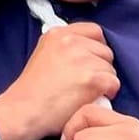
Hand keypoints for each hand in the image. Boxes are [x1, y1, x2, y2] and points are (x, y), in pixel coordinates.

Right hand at [0, 22, 118, 139]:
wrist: (25, 108)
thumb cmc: (34, 88)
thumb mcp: (44, 53)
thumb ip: (64, 46)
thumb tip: (88, 50)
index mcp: (58, 33)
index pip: (94, 31)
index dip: (96, 47)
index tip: (91, 60)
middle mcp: (70, 41)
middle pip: (105, 50)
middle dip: (100, 65)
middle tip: (88, 79)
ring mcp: (82, 59)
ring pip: (110, 68)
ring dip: (104, 80)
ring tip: (87, 90)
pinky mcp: (92, 79)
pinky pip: (113, 83)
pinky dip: (108, 92)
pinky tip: (93, 98)